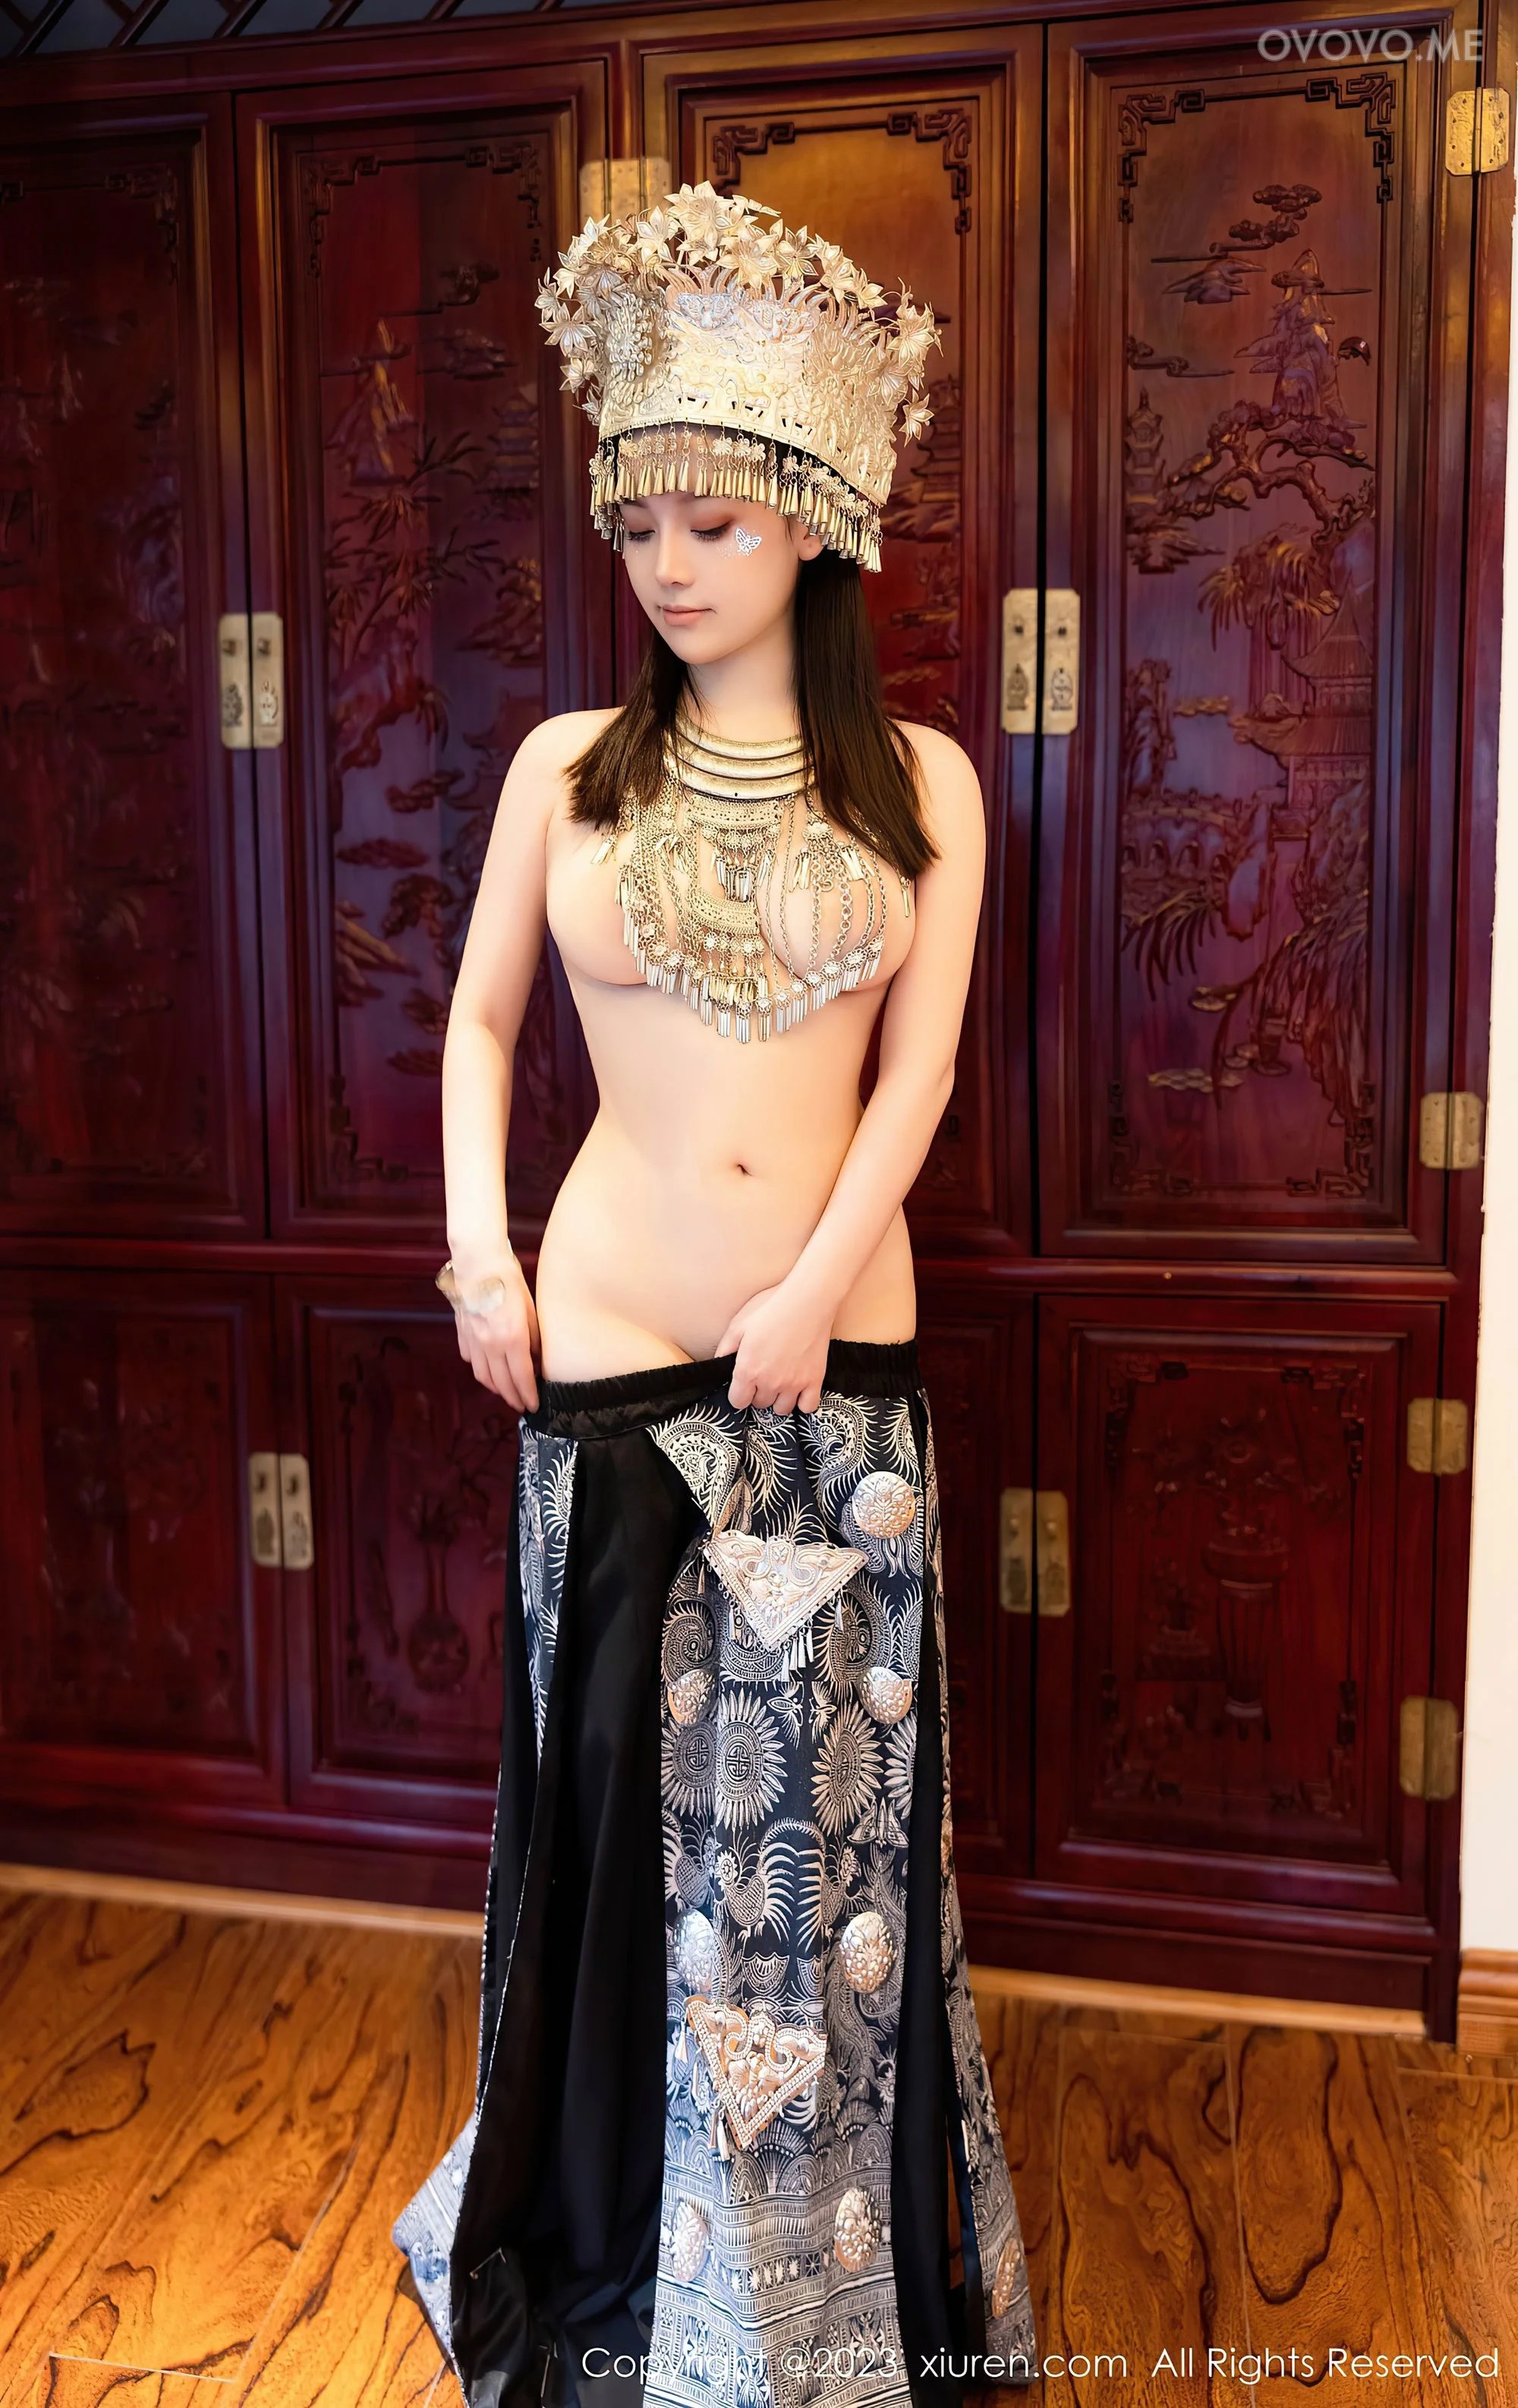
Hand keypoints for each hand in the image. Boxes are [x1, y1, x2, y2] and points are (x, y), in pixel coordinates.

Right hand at [450, 1250, 540, 1411]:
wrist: (478, 1263)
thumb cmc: (509, 1280)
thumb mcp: (531, 1309)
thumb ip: (535, 1338)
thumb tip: (536, 1360)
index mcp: (512, 1338)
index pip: (522, 1377)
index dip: (528, 1395)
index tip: (534, 1406)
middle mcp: (491, 1344)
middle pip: (503, 1383)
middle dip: (513, 1398)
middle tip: (522, 1405)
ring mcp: (474, 1341)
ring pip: (484, 1377)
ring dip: (496, 1389)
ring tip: (506, 1393)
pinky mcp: (463, 1334)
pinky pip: (472, 1361)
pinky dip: (481, 1371)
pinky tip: (489, 1371)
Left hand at [715, 1275, 833, 1415]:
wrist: (807, 1300)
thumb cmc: (770, 1308)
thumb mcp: (738, 1325)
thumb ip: (724, 1349)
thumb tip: (718, 1366)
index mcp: (748, 1370)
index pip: (738, 1402)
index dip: (738, 1394)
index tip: (743, 1384)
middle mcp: (770, 1382)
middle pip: (760, 1404)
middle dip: (758, 1393)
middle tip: (763, 1375)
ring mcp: (794, 1384)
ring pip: (781, 1409)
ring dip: (778, 1399)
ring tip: (779, 1383)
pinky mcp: (814, 1380)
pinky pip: (808, 1407)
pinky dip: (803, 1402)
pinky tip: (799, 1390)